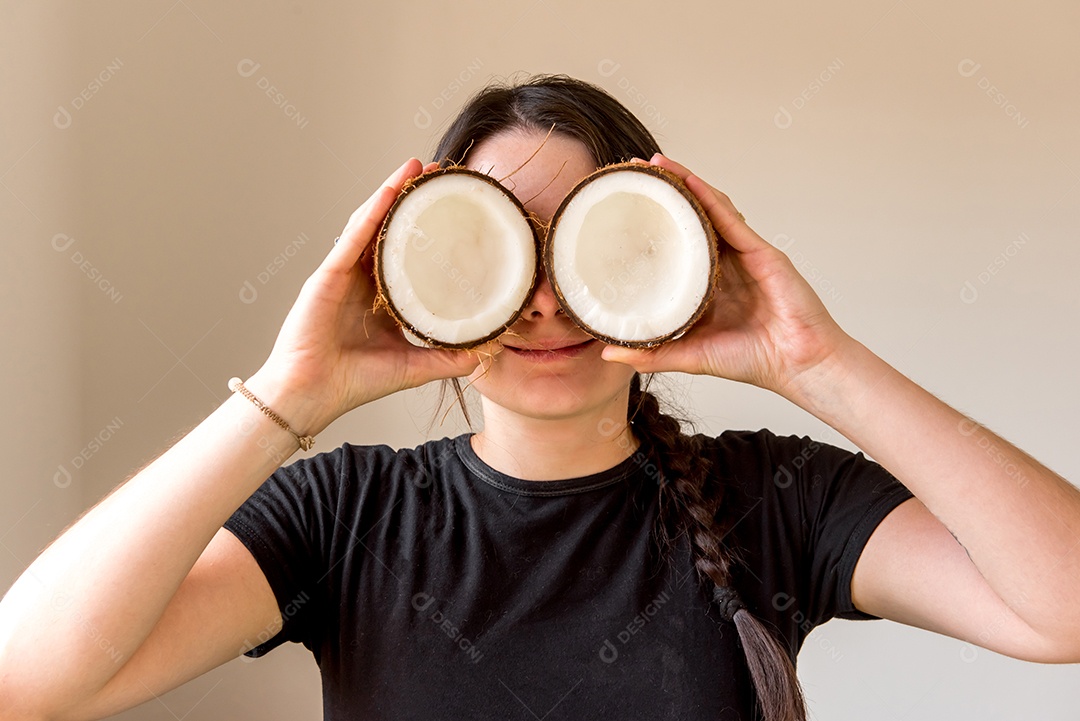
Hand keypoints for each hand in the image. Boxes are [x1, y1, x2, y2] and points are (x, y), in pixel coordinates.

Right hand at [251, 158, 491, 432]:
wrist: (312, 395)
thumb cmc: (353, 381)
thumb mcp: (414, 366)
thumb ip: (449, 358)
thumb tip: (489, 353)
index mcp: (379, 295)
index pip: (405, 250)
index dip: (428, 226)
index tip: (455, 204)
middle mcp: (360, 278)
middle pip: (388, 227)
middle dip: (412, 197)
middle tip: (441, 172)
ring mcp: (342, 273)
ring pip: (370, 221)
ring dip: (393, 191)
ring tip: (419, 167)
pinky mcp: (328, 275)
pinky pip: (353, 237)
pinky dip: (372, 212)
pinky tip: (391, 190)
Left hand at [600, 154, 852, 397]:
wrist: (798, 366)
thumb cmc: (753, 360)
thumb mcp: (690, 356)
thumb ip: (652, 353)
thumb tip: (608, 352)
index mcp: (707, 285)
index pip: (675, 244)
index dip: (652, 223)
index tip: (621, 207)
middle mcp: (724, 264)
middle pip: (691, 218)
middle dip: (665, 192)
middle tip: (633, 171)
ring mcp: (744, 254)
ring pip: (710, 209)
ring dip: (684, 183)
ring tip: (656, 165)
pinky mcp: (762, 252)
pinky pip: (730, 219)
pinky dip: (709, 197)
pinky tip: (688, 180)